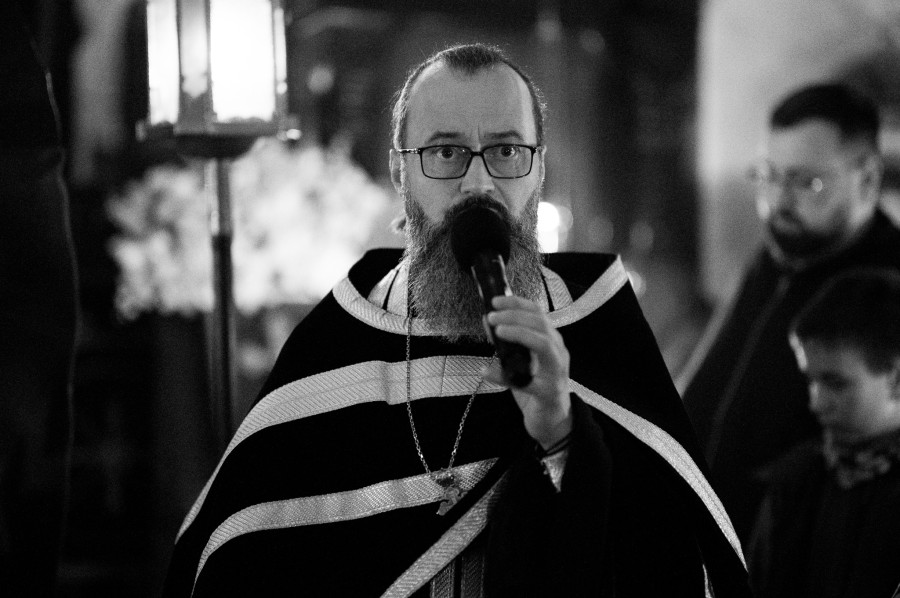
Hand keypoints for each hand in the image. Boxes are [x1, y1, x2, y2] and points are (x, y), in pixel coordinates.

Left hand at [484, 295, 571, 448]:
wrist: (552, 421)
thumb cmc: (536, 386)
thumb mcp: (519, 360)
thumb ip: (505, 341)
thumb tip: (488, 320)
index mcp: (551, 341)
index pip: (537, 313)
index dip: (517, 304)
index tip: (496, 301)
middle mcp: (558, 352)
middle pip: (541, 325)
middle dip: (515, 316)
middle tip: (492, 316)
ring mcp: (556, 372)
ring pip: (544, 345)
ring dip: (519, 334)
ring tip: (497, 331)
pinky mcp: (549, 392)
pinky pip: (527, 381)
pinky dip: (504, 375)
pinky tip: (487, 371)